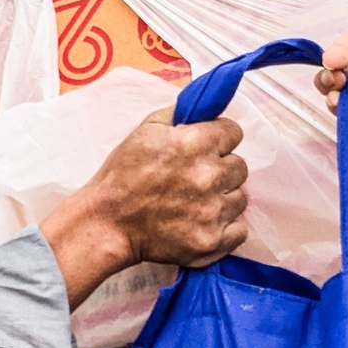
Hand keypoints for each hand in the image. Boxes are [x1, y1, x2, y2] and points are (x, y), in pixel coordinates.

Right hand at [43, 108, 249, 303]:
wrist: (107, 223)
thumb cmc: (122, 176)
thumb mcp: (145, 130)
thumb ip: (181, 114)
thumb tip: (207, 107)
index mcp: (194, 143)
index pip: (234, 132)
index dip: (220, 139)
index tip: (208, 148)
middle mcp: (209, 175)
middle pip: (240, 166)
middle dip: (221, 169)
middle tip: (197, 178)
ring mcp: (212, 211)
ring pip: (240, 198)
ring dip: (223, 199)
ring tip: (195, 203)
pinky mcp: (212, 241)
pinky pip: (239, 230)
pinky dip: (225, 228)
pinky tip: (203, 223)